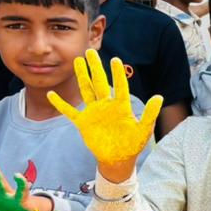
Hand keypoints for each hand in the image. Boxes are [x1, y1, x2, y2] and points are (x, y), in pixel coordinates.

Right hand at [48, 48, 161, 166]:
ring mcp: (94, 113)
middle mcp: (106, 105)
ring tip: (78, 62)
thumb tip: (159, 97)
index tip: (115, 59)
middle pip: (99, 82)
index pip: (120, 86)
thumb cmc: (133, 144)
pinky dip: (60, 104)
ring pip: (86, 90)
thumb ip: (150, 113)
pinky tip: (51, 94)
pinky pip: (69, 111)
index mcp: (121, 106)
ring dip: (82, 77)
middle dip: (95, 67)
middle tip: (90, 51)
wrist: (118, 159)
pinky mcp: (83, 123)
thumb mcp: (144, 130)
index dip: (117, 74)